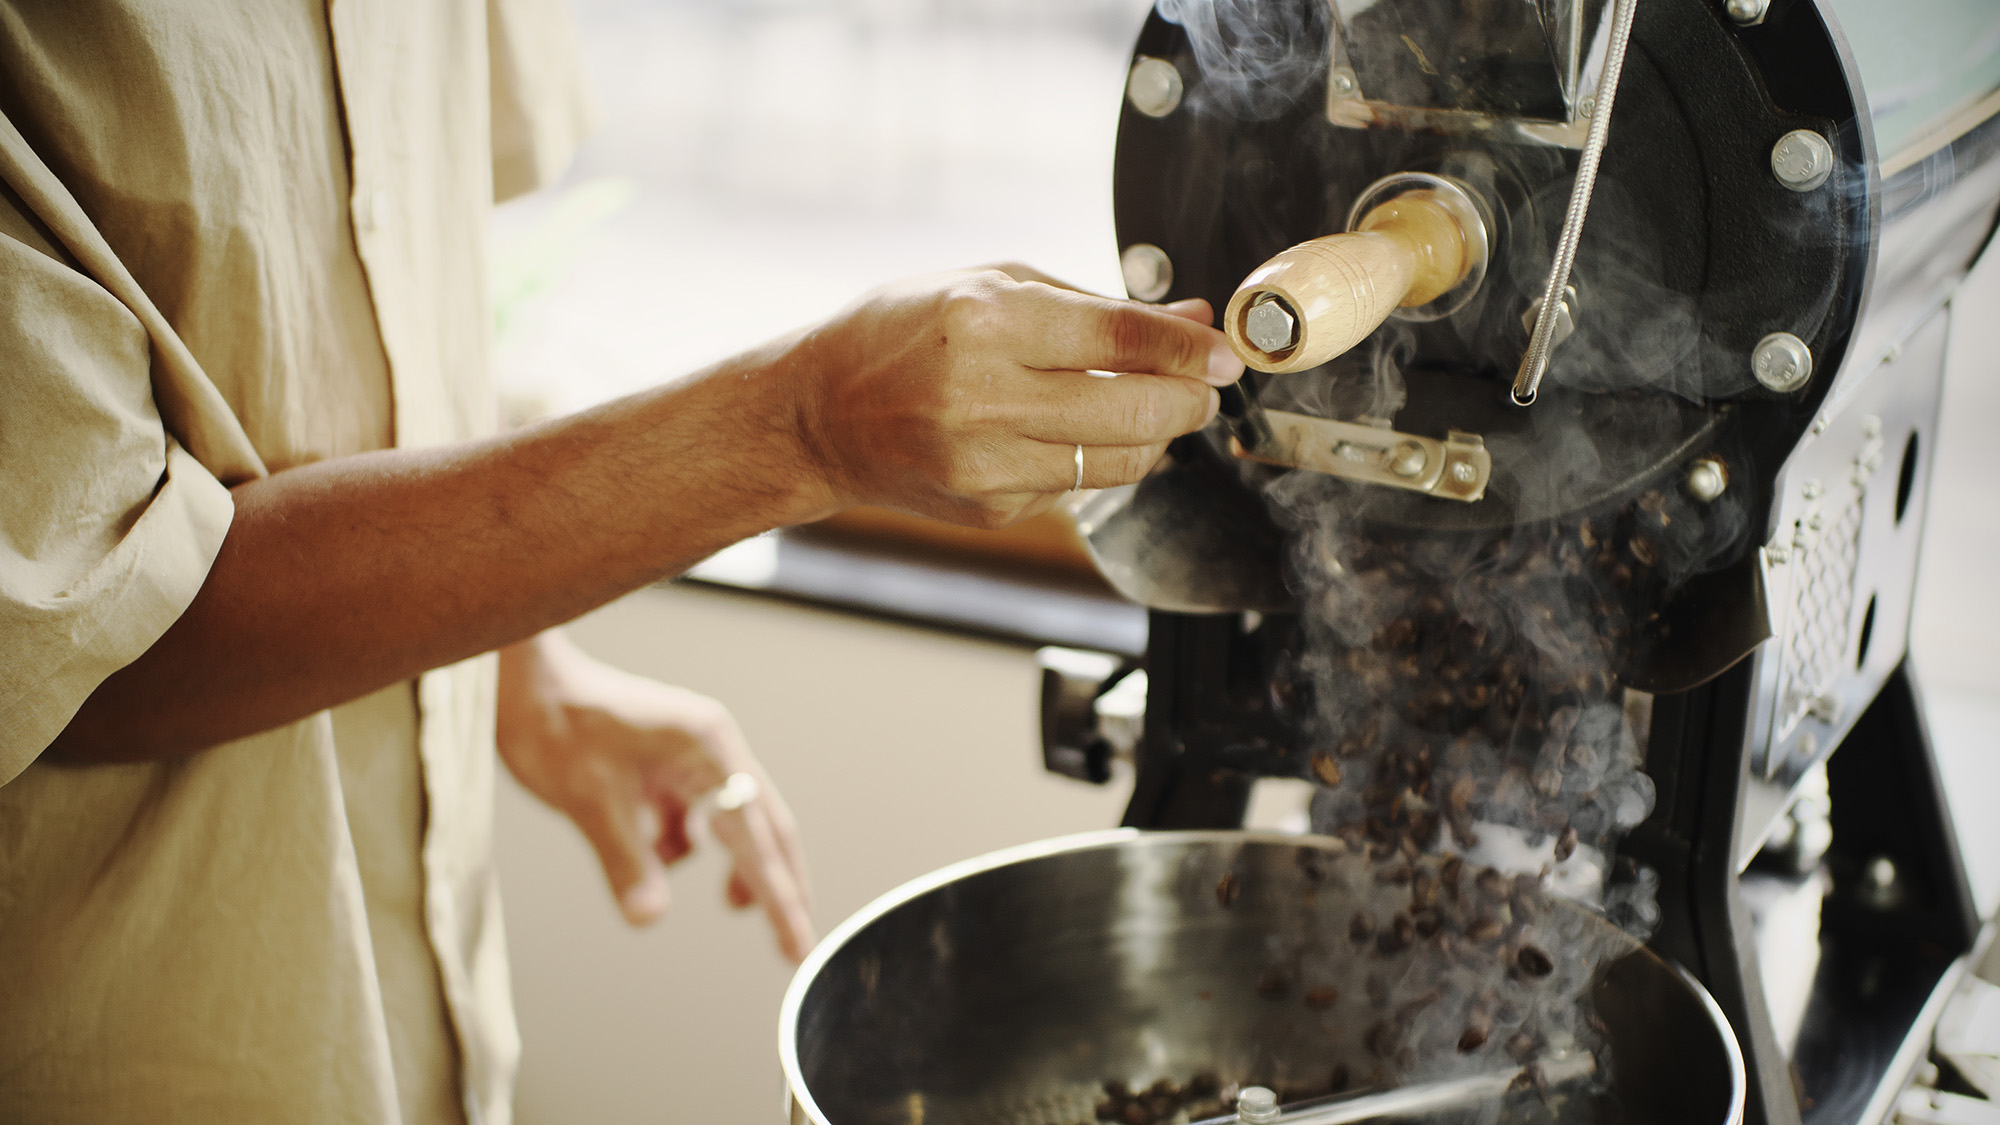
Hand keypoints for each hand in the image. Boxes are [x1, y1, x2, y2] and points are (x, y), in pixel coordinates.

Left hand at [495, 630, 813, 961]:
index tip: (799, 945)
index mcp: (709, 750)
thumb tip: (651, 917)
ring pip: (734, 821)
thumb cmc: (556, 724)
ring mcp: (694, 753)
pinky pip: (696, 813)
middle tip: (796, 940)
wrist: (524, 681)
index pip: (756, 838)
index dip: (779, 898)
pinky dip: (682, 843)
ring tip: (732, 902)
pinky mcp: (670, 762)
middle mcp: (713, 748)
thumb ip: (628, 862)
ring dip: (733, 863)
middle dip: (779, 884)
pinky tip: (650, 853)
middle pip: (767, 826)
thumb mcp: (590, 800)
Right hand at [790, 264, 1243, 528]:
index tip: (1227, 350)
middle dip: (1189, 398)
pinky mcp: (991, 509)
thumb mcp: (993, 284)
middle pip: (1136, 412)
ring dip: (1154, 434)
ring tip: (1147, 404)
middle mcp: (983, 397)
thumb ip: (1098, 305)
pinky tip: (1066, 432)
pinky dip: (1093, 458)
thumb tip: (1191, 321)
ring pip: (1120, 461)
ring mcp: (986, 464)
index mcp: (984, 321)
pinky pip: (1078, 486)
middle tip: (1203, 384)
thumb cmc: (900, 332)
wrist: (821, 415)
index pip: (1122, 339)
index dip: (1190, 348)